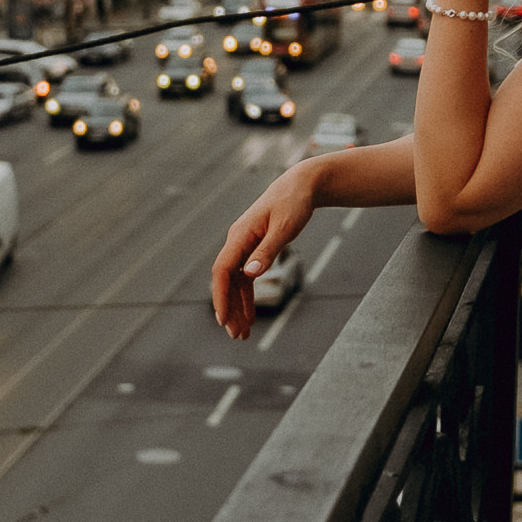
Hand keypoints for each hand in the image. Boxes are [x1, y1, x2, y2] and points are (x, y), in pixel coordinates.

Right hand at [212, 163, 321, 338]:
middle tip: (237, 336)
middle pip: (227, 281)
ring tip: (243, 333)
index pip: (223, 270)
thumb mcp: (285, 227)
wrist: (301, 185)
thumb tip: (250, 274)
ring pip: (235, 283)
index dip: (220, 296)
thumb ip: (267, 250)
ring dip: (237, 307)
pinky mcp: (253, 249)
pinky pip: (245, 278)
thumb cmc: (294, 203)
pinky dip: (246, 297)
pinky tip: (249, 315)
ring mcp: (244, 246)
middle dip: (229, 309)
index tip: (223, 319)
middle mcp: (237, 241)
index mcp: (240, 235)